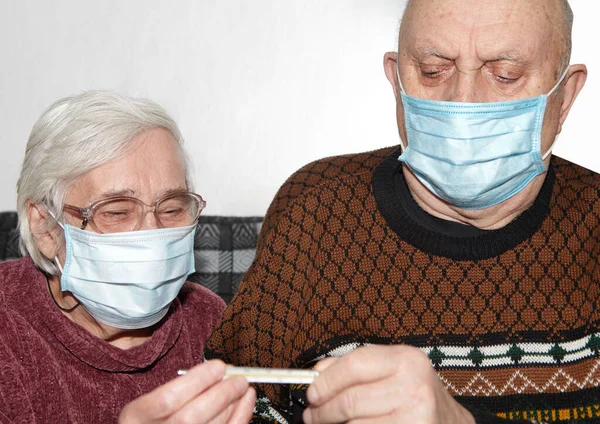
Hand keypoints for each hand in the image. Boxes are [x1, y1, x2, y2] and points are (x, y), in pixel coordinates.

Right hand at [119, 359, 255, 423]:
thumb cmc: (154, 417)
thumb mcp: (150, 401)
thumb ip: (176, 387)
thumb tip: (217, 373)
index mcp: (137, 417)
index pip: (168, 399)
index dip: (198, 381)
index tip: (219, 366)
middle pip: (192, 417)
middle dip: (221, 395)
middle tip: (238, 379)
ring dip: (233, 405)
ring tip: (242, 387)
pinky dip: (241, 416)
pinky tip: (247, 400)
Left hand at [302, 345, 474, 423]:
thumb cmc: (414, 395)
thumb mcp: (391, 370)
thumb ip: (354, 367)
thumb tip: (317, 374)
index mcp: (406, 360)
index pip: (353, 365)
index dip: (326, 381)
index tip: (311, 393)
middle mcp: (414, 385)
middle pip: (350, 400)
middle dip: (323, 411)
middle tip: (312, 416)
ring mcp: (416, 415)